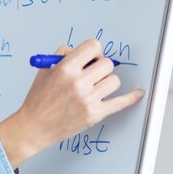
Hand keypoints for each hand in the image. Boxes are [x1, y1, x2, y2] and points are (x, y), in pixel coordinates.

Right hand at [0, 38, 144, 168]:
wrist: (34, 127)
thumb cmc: (38, 100)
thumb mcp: (44, 71)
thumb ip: (63, 56)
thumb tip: (83, 51)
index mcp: (65, 69)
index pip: (93, 47)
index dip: (93, 51)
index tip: (91, 57)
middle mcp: (78, 83)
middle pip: (107, 64)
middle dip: (100, 67)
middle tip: (92, 73)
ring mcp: (89, 100)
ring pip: (114, 81)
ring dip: (106, 82)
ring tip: (95, 87)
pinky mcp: (96, 114)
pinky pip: (120, 102)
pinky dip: (131, 97)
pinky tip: (138, 93)